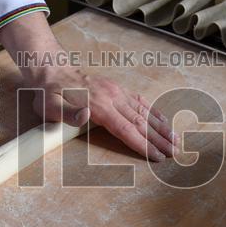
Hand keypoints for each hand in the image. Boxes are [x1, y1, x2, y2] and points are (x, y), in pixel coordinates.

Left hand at [0, 12, 176, 160]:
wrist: (52, 69)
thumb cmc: (49, 93)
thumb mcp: (49, 106)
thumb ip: (67, 114)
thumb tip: (86, 116)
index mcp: (99, 106)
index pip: (126, 129)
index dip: (142, 145)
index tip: (157, 157)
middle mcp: (113, 98)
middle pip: (141, 123)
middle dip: (159, 140)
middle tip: (176, 153)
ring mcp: (117, 92)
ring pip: (144, 112)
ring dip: (162, 127)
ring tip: (177, 140)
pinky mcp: (117, 89)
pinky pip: (140, 101)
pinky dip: (154, 112)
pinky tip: (164, 121)